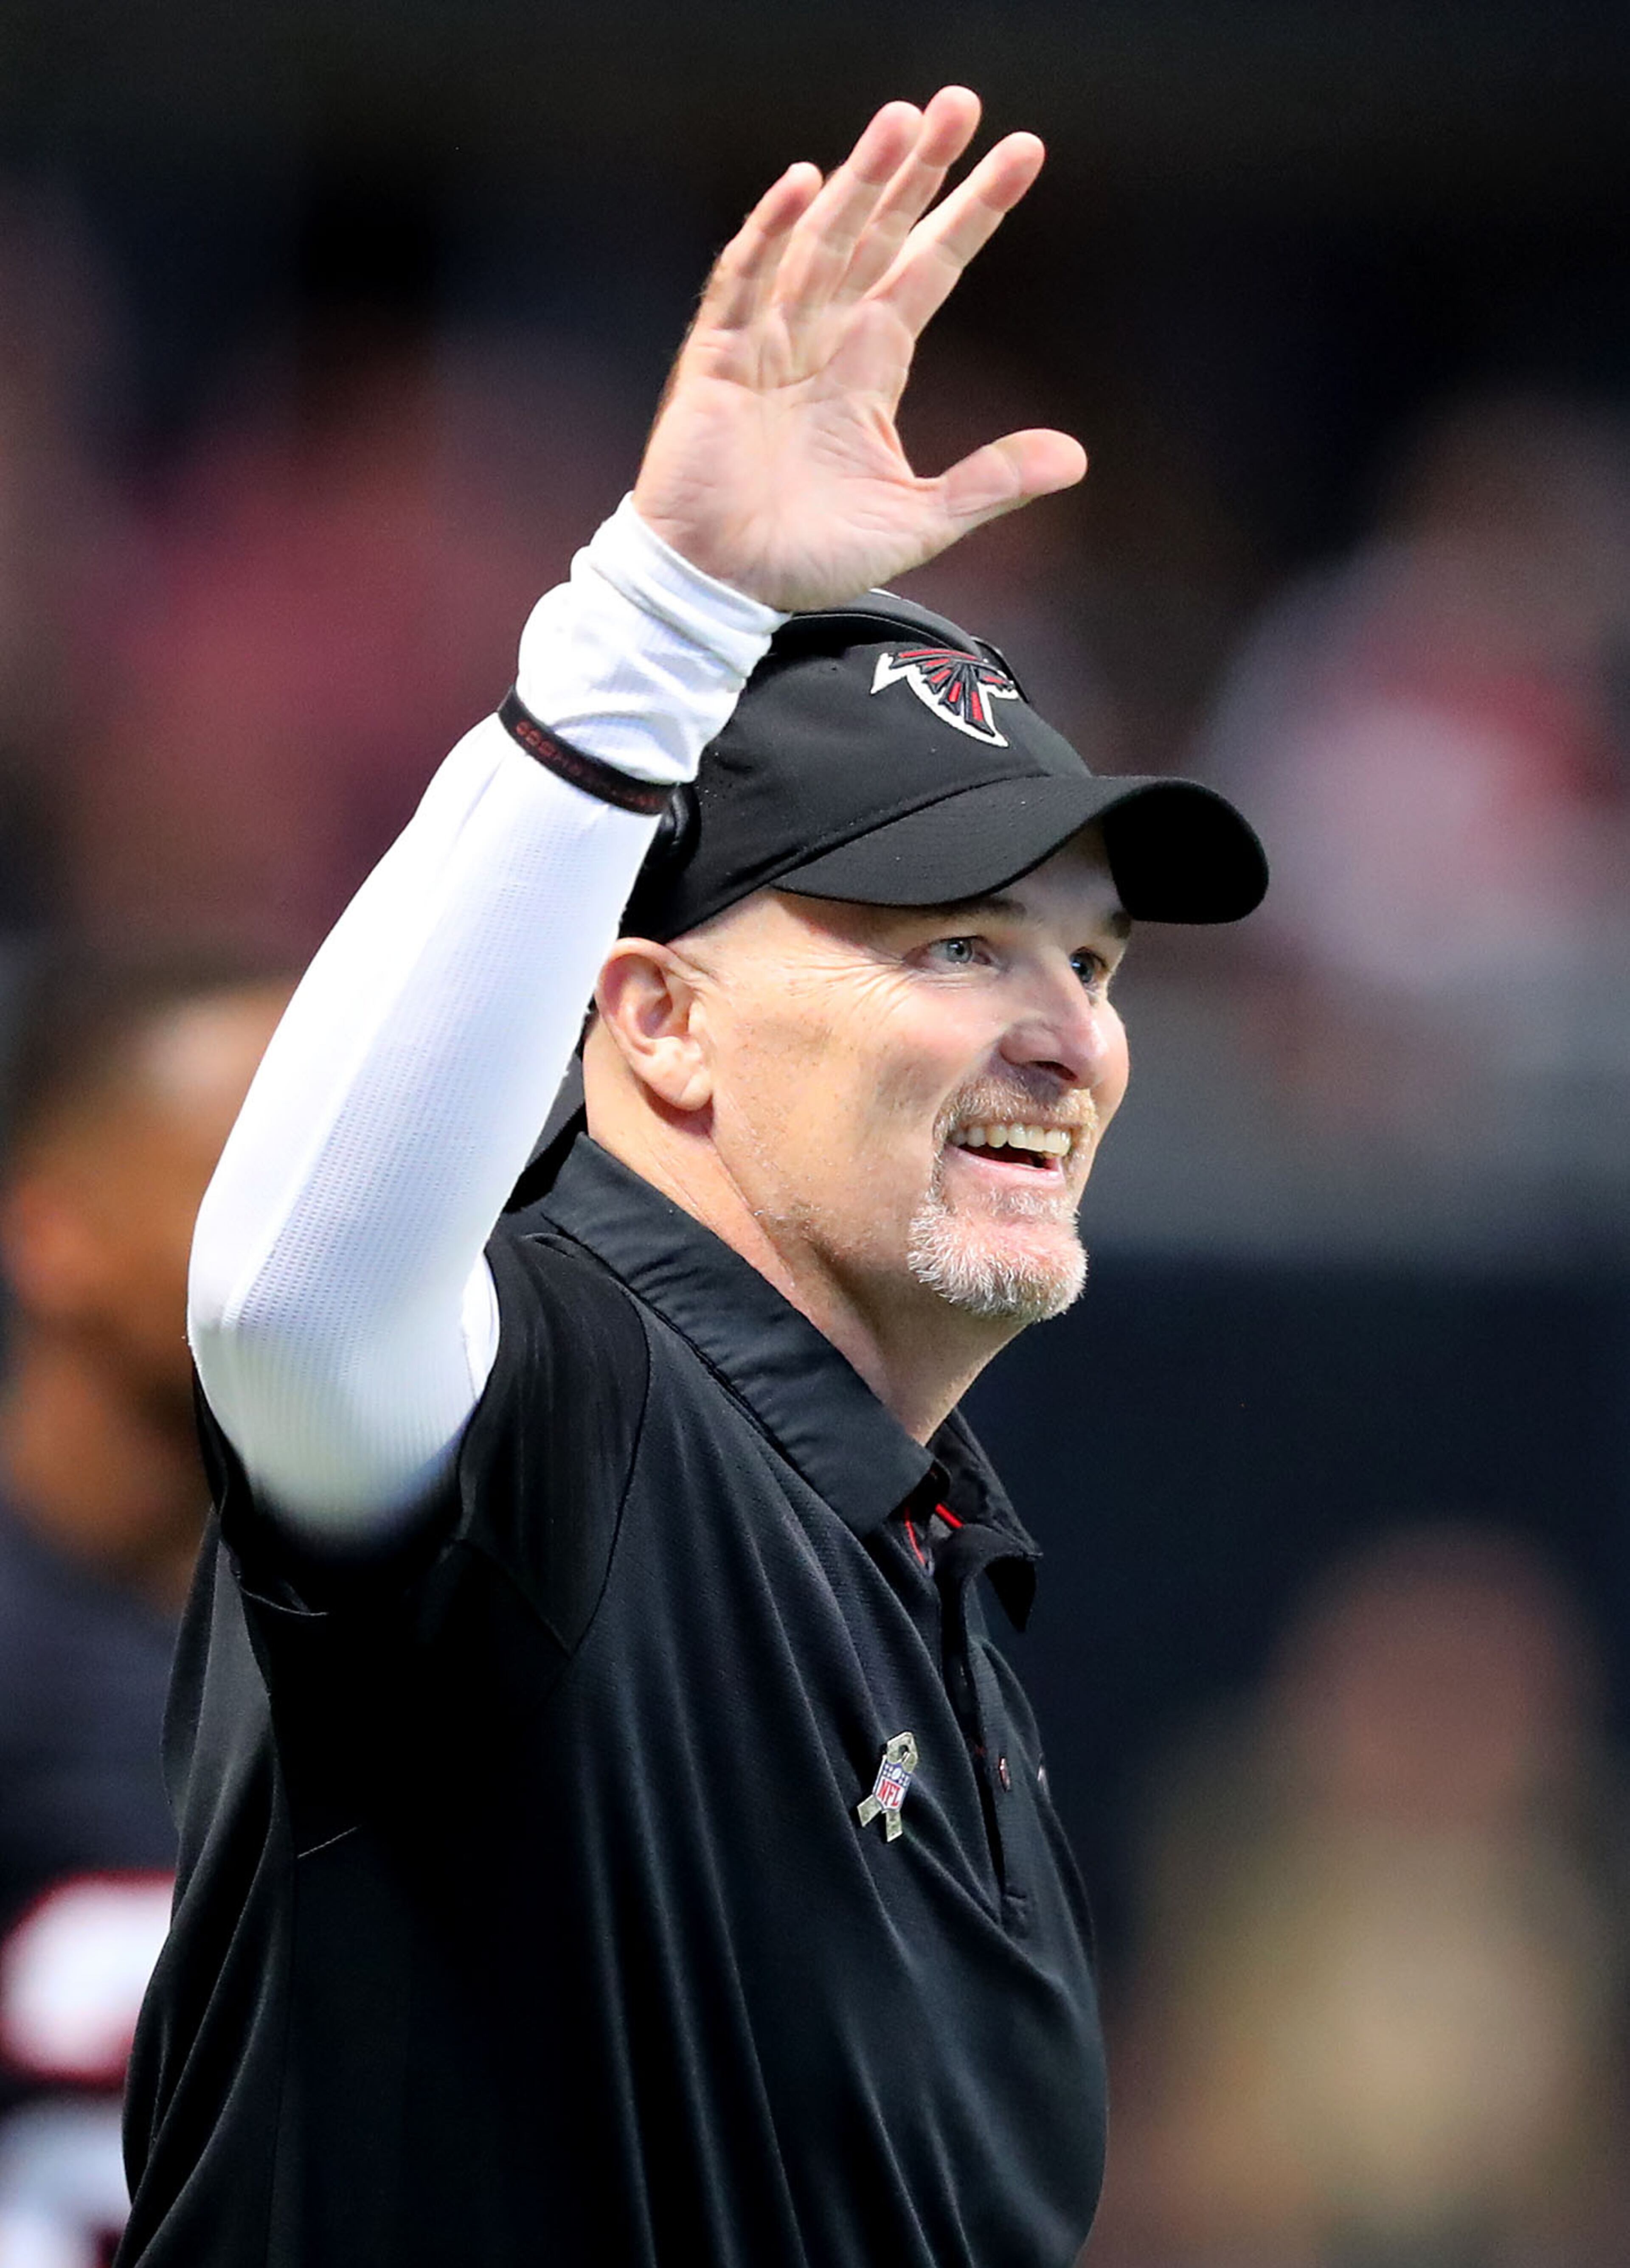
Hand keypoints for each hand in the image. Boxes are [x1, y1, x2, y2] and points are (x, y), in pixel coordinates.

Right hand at [631, 88, 1086, 613]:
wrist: (723, 590)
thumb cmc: (807, 557)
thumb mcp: (916, 524)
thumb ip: (990, 484)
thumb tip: (1075, 458)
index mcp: (868, 369)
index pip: (929, 270)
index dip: (972, 213)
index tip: (1021, 154)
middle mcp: (823, 341)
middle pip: (878, 236)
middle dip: (918, 171)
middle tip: (960, 102)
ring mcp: (768, 344)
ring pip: (820, 244)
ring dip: (858, 181)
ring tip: (901, 120)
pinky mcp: (718, 363)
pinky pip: (744, 283)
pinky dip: (769, 234)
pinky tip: (802, 185)